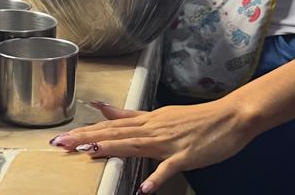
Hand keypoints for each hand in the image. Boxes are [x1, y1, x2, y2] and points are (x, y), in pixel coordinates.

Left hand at [51, 98, 260, 192]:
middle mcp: (155, 128)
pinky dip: (157, 178)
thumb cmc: (199, 119)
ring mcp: (170, 142)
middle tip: (61, 144)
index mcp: (149, 120)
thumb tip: (103, 108)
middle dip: (87, 138)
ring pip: (136, 145)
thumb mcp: (161, 114)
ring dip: (112, 148)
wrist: (233, 116)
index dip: (86, 131)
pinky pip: (169, 168)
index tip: (62, 137)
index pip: (111, 125)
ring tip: (89, 153)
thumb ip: (131, 115)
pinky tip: (144, 190)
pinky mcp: (186, 155)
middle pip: (116, 133)